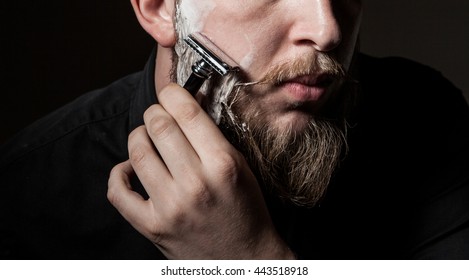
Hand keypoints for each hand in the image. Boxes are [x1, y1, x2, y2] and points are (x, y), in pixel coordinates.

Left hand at [107, 83, 293, 258]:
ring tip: (148, 140)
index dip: (173, 94)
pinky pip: (118, 191)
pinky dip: (119, 173)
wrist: (242, 258)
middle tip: (160, 117)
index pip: (187, 113)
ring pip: (137, 151)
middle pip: (158, 126)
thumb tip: (184, 107)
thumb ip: (213, 138)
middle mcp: (195, 184)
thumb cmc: (245, 210)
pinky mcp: (152, 226)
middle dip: (156, 113)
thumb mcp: (241, 167)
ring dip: (139, 137)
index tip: (170, 92)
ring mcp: (170, 206)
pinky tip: (131, 170)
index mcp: (223, 165)